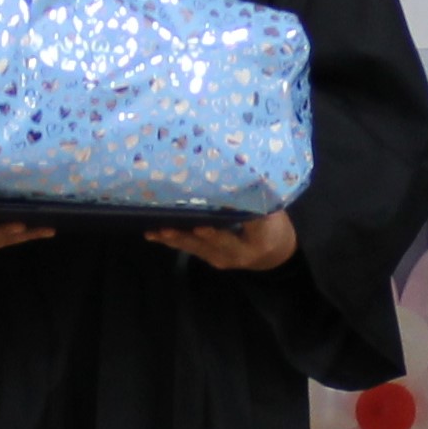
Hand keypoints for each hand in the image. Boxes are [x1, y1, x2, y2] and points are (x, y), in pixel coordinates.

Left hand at [146, 208, 297, 270]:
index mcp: (261, 238)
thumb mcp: (274, 211)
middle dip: (192, 234)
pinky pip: (190, 249)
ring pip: (197, 247)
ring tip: (155, 230)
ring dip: (175, 238)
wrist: (273, 255)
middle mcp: (240, 253)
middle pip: (215, 242)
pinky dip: (172, 241)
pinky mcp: (210, 258)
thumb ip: (257, 198)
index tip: (209, 220)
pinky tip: (153, 234)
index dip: (229, 223)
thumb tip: (241, 170)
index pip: (248, 227)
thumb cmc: (273, 226)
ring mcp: (222, 258)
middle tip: (170, 226)